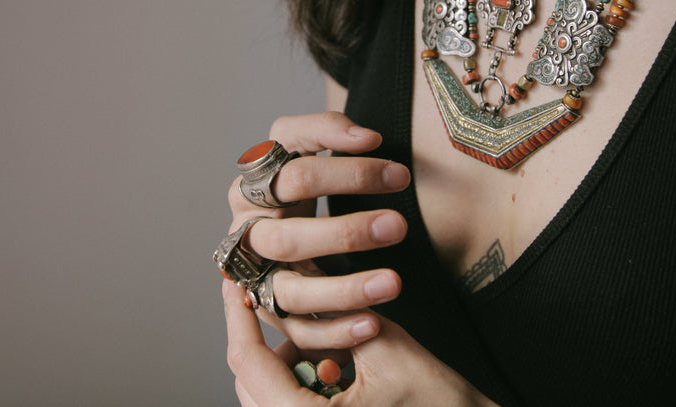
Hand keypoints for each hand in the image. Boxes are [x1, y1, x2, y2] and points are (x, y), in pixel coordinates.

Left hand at [223, 280, 497, 405]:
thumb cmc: (441, 405)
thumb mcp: (385, 347)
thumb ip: (337, 317)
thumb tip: (299, 280)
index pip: (248, 362)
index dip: (238, 316)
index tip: (234, 284)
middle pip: (252, 382)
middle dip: (263, 339)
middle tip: (273, 299)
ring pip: (269, 396)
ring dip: (285, 363)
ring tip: (316, 336)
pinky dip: (301, 384)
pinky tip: (332, 365)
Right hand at [226, 111, 410, 348]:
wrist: (273, 217)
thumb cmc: (294, 179)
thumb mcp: (301, 144)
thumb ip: (328, 130)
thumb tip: (367, 138)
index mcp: (251, 188)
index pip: (294, 177)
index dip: (347, 174)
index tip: (399, 175)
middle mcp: (247, 236)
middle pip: (287, 240)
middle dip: (345, 233)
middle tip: (399, 226)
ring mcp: (255, 280)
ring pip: (291, 293)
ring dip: (344, 290)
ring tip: (393, 283)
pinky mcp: (271, 314)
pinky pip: (300, 331)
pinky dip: (337, 330)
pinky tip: (375, 323)